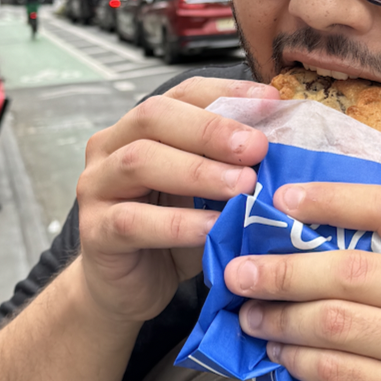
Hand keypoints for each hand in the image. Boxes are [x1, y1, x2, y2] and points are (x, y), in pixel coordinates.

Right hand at [75, 77, 278, 325]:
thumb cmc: (173, 231)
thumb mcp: (207, 191)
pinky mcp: (95, 232)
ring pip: (140, 162)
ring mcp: (97, 187)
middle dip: (211, 129)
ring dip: (197, 171)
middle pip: (155, 116)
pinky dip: (178, 224)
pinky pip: (133, 220)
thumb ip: (231, 164)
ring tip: (242, 185)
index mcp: (141, 126)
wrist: (129, 288)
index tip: (273, 102)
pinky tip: (213, 228)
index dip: (228, 92)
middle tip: (257, 147)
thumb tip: (286, 142)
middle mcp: (111, 147)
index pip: (184, 93)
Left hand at [226, 183, 380, 380]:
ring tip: (253, 316)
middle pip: (353, 271)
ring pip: (339, 323)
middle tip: (242, 273)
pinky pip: (341, 374)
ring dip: (283, 318)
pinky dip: (300, 361)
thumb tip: (319, 239)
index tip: (283, 200)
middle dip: (284, 270)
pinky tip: (281, 354)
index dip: (332, 199)